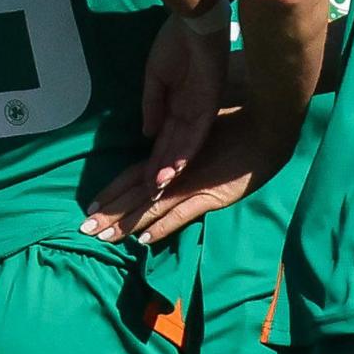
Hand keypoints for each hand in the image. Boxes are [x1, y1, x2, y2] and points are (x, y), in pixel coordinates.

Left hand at [87, 114, 274, 248]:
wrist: (268, 122)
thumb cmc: (241, 113)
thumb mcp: (207, 120)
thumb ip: (189, 132)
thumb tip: (175, 140)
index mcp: (173, 153)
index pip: (135, 174)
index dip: (113, 189)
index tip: (92, 203)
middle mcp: (175, 170)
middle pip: (134, 193)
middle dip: (110, 211)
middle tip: (84, 228)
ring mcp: (191, 183)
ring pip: (149, 206)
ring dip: (125, 223)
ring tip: (101, 237)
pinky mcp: (210, 195)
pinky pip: (180, 213)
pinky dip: (161, 226)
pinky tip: (143, 240)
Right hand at [133, 5, 229, 201]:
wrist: (198, 21)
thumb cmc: (176, 42)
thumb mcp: (156, 76)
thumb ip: (152, 105)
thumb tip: (146, 134)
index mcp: (174, 105)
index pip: (161, 140)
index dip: (150, 160)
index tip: (138, 181)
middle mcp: (187, 114)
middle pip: (171, 151)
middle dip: (157, 174)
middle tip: (147, 195)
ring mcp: (199, 112)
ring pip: (183, 149)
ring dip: (170, 171)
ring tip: (156, 192)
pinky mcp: (208, 106)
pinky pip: (195, 136)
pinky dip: (182, 154)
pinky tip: (172, 172)